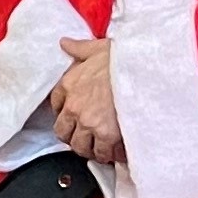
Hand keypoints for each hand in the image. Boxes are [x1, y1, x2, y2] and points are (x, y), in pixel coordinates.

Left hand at [54, 34, 123, 163]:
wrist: (141, 69)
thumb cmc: (122, 57)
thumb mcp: (97, 47)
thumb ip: (79, 48)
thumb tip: (64, 43)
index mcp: (69, 85)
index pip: (56, 105)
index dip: (65, 112)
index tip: (73, 116)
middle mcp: (74, 106)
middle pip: (63, 132)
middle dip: (73, 136)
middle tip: (85, 137)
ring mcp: (89, 122)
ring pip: (80, 147)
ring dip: (90, 149)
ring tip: (101, 147)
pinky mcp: (107, 135)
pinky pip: (102, 153)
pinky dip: (109, 154)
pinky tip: (117, 150)